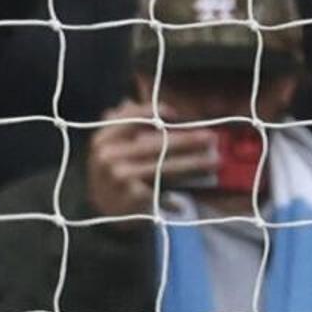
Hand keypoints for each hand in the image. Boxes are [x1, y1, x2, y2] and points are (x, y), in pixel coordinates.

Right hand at [82, 102, 213, 219]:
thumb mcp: (108, 148)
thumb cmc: (108, 174)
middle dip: (188, 140)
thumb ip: (120, 124)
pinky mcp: (132, 196)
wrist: (96, 212)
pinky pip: (162, 192)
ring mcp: (121, 176)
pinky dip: (174, 199)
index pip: (133, 117)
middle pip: (157, 143)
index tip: (177, 114)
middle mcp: (109, 155)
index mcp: (104, 138)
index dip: (155, 112)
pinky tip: (185, 202)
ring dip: (194, 164)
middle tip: (211, 138)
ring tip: (215, 162)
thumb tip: (129, 100)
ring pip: (165, 167)